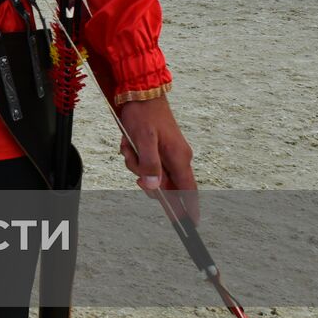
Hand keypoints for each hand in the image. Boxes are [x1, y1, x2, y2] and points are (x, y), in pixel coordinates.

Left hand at [118, 93, 197, 219]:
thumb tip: (154, 188)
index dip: (188, 209)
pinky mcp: (157, 149)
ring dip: (135, 164)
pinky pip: (144, 163)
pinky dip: (133, 156)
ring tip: (128, 145)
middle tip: (133, 159)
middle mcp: (177, 158)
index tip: (189, 225)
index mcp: (179, 157)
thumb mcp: (143, 139)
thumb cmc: (143, 114)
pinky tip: (128, 142)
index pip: (188, 191)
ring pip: (151, 174)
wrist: (140, 92)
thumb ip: (149, 164)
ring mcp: (167, 154)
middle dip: (144, 178)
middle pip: (164, 185)